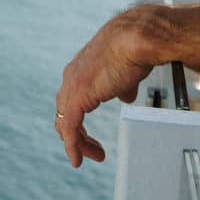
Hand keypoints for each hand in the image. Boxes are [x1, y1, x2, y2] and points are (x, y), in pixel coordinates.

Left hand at [54, 9, 160, 167]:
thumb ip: (122, 86)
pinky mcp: (76, 98)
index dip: (79, 119)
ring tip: (92, 156)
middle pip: (65, 113)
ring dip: (77, 143)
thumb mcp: (127, 72)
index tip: (89, 135)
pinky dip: (72, 146)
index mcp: (82, 70)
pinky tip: (78, 159)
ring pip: (65, 123)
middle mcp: (72, 77)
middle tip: (92, 149)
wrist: (134, 40)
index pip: (71, 100)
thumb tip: (125, 96)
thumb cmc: (134, 50)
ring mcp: (72, 87)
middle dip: (77, 134)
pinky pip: (69, 129)